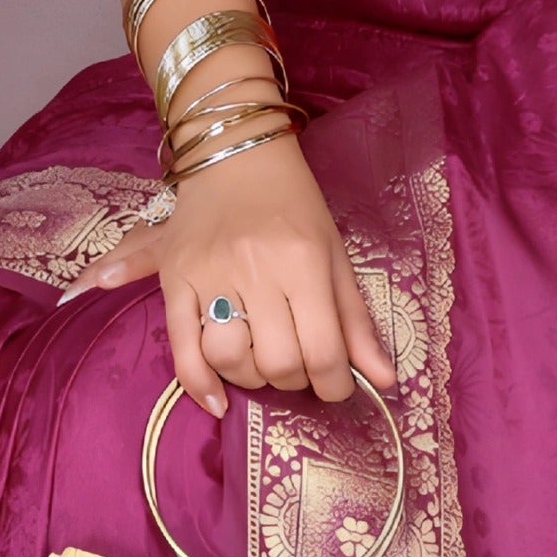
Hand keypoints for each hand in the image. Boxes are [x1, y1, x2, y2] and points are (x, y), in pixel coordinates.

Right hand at [65, 131, 397, 416]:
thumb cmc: (295, 206)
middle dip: (295, 380)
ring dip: (252, 379)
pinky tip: (217, 401)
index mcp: (303, 262)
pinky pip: (181, 347)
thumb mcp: (336, 255)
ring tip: (263, 364)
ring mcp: (209, 275)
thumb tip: (383, 381)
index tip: (335, 386)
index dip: (334, 385)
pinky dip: (198, 383)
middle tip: (299, 367)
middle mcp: (255, 270)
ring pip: (230, 359)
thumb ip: (356, 321)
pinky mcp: (174, 278)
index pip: (321, 351)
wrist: (237, 156)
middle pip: (276, 362)